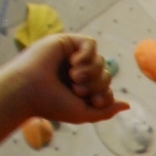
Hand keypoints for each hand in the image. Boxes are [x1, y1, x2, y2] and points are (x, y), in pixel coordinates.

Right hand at [6, 35, 127, 123]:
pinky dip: (88, 55)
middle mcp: (76, 71)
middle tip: (78, 89)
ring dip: (92, 72)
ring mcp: (70, 56)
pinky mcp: (65, 42)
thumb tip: (128, 104)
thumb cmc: (52, 104)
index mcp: (80, 88)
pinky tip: (74, 63)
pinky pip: (91, 43)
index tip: (92, 101)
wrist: (27, 91)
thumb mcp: (84, 114)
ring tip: (74, 78)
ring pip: (101, 60)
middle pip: (106, 74)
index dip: (105, 95)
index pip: (107, 88)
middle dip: (98, 84)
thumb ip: (106, 111)